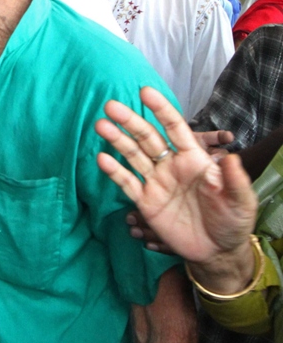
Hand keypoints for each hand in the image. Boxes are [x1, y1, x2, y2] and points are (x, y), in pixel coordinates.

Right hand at [95, 87, 256, 273]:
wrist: (217, 251)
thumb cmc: (232, 221)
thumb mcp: (241, 200)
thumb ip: (234, 180)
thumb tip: (231, 157)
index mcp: (194, 159)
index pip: (175, 128)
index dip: (161, 110)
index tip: (145, 92)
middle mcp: (171, 166)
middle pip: (147, 138)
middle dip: (130, 121)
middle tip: (110, 106)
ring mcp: (156, 182)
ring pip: (133, 155)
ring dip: (117, 140)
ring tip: (100, 125)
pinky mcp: (146, 201)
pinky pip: (127, 183)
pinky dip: (114, 171)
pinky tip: (101, 158)